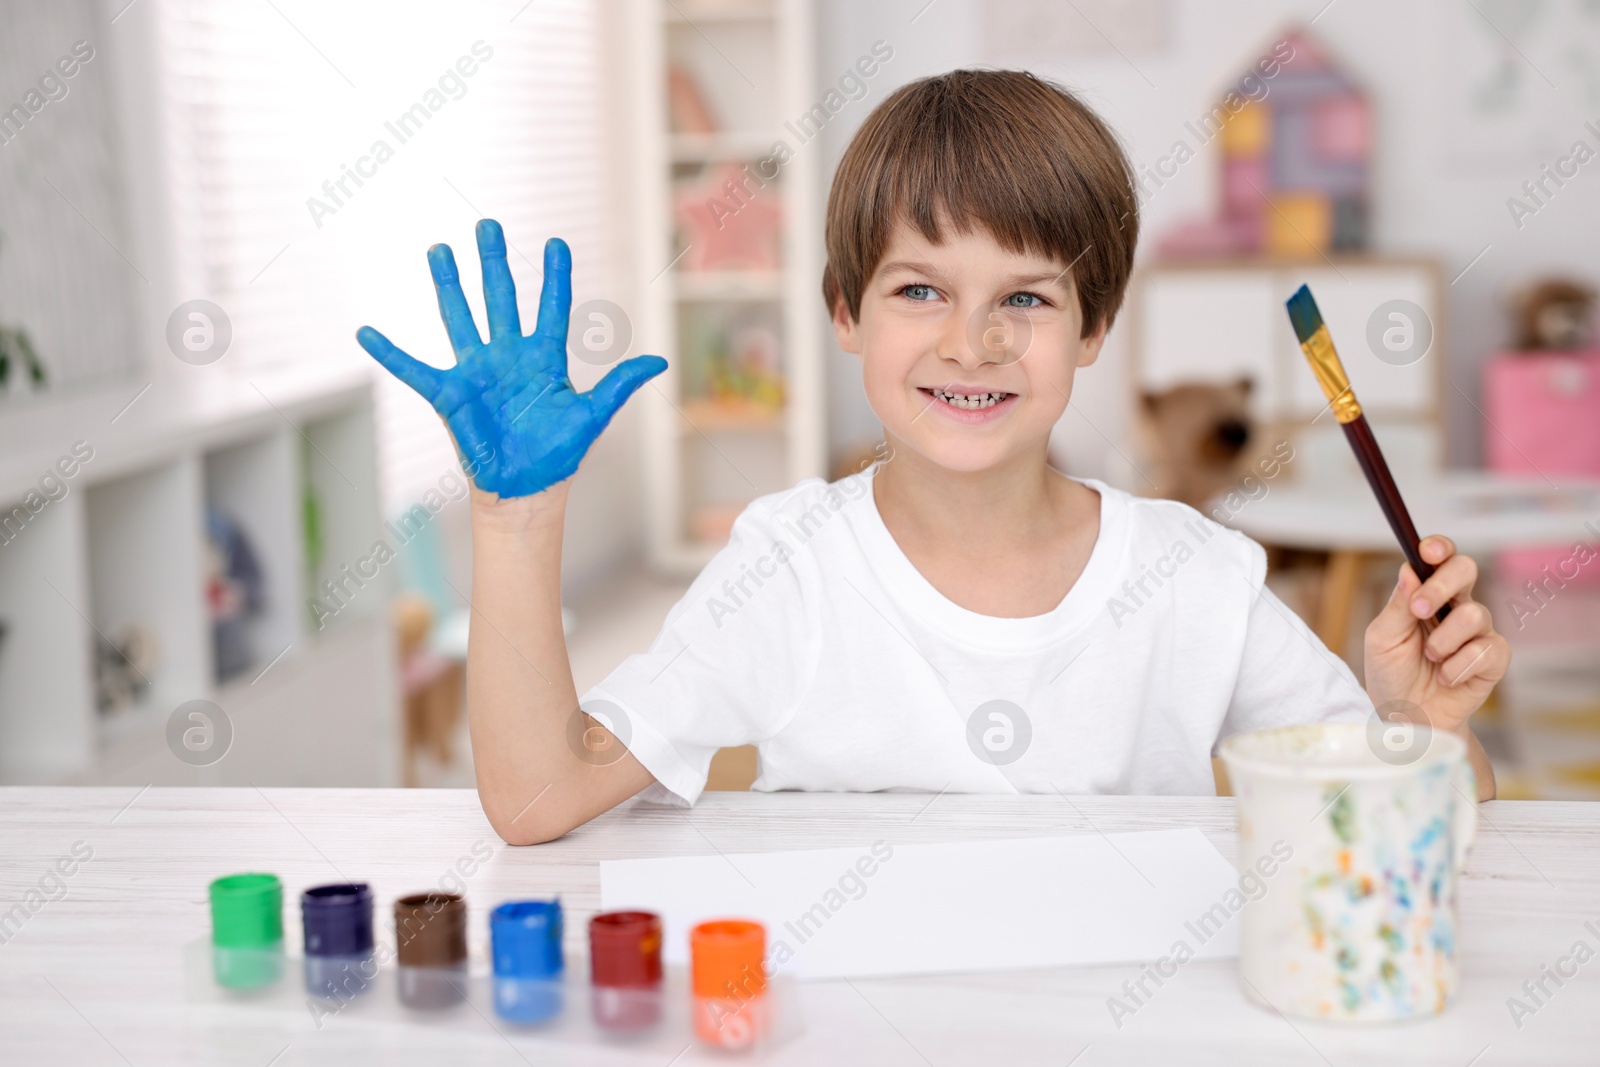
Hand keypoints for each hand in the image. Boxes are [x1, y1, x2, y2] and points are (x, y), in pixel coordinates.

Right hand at [356, 219, 665, 497]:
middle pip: (500, 298)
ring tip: (439, 249)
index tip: (556, 243)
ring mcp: (476, 371)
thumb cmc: (558, 453)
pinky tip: (366, 333)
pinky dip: (390, 354)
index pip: (552, 308)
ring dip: (449, 284)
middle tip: (487, 225)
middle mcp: (508, 356)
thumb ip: (618, 384)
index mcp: (544, 359)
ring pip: (460, 317)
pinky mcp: (450, 394)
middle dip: (494, 262)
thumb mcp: (592, 416)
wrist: (526, 488)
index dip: (555, 277)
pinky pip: (414, 370)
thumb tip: (659, 362)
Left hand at [1364, 535, 1510, 732]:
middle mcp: (1455, 607)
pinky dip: (1458, 667)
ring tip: (1430, 659)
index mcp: (1426, 595)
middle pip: (1466, 570)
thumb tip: (1409, 570)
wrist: (1407, 718)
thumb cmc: (1392, 674)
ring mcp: (1478, 632)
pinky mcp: (1494, 659)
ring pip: (1473, 614)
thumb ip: (1398, 605)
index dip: (1439, 548)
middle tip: (1419, 611)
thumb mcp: (1383, 638)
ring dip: (1443, 640)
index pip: (1440, 559)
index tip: (1428, 551)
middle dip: (1442, 586)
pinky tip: (1446, 679)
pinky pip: (1486, 650)